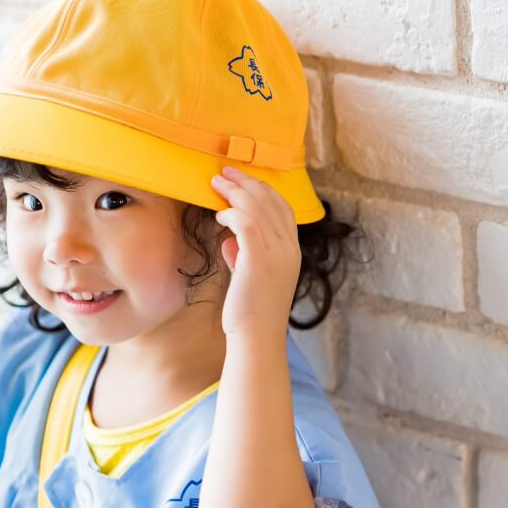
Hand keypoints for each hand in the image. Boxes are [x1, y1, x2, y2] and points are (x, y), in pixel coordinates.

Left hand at [205, 168, 297, 336]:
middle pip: (271, 202)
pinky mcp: (258, 259)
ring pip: (258, 208)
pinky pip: (246, 223)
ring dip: (235, 192)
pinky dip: (232, 213)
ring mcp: (277, 253)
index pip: (283, 208)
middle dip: (246, 182)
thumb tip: (228, 240)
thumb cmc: (251, 310)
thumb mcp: (249, 276)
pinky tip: (219, 215)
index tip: (241, 180)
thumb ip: (243, 255)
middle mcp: (289, 248)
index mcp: (291, 250)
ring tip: (216, 184)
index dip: (263, 189)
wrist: (257, 335)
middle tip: (225, 172)